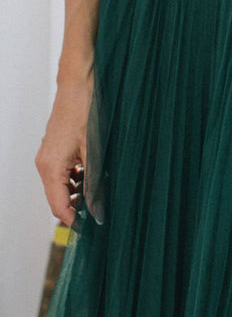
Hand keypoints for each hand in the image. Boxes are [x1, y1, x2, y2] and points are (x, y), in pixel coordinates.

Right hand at [36, 78, 92, 225]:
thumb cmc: (86, 113)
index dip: (73, 221)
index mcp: (50, 168)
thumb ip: (94, 183)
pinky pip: (63, 173)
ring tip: (101, 193)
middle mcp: (45, 164)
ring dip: (79, 193)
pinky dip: (77, 179)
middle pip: (58, 198)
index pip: (58, 206)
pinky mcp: (55, 150)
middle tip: (101, 212)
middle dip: (77, 207)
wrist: (79, 86)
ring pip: (61, 186)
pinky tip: (94, 176)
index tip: (91, 230)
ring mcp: (48, 157)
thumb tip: (97, 210)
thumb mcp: (93, 151)